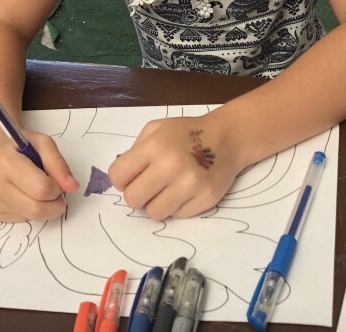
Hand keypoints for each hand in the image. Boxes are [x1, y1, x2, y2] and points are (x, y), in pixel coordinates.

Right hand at [0, 128, 78, 221]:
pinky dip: (33, 210)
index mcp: (6, 163)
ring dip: (46, 208)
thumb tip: (73, 186)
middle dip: (54, 203)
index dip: (56, 187)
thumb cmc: (21, 146)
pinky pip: (24, 219)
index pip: (41, 188)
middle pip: (36, 209)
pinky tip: (27, 195)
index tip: (56, 180)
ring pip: (32, 217)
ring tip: (41, 191)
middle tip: (55, 190)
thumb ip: (58, 164)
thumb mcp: (43, 144)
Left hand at [108, 114, 242, 219]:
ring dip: (156, 203)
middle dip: (137, 195)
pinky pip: (177, 216)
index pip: (118, 176)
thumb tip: (121, 178)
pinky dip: (177, 206)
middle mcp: (171, 165)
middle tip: (148, 186)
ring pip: (154, 213)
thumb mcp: (156, 129)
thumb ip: (135, 151)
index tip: (131, 177)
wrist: (228, 137)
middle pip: (133, 199)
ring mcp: (190, 184)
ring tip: (167, 189)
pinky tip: (185, 191)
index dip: (122, 179)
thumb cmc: (187, 132)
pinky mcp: (206, 199)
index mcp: (155, 146)